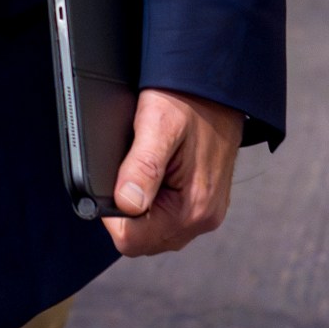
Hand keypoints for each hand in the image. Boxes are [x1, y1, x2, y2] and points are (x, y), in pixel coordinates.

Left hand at [104, 88, 241, 256]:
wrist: (218, 86)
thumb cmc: (189, 100)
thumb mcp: (158, 123)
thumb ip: (141, 166)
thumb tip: (125, 203)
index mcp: (193, 207)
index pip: (133, 240)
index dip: (111, 215)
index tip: (112, 183)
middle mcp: (203, 218)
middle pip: (142, 240)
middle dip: (126, 212)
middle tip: (129, 171)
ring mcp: (205, 212)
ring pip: (153, 231)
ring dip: (140, 207)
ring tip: (145, 168)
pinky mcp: (204, 202)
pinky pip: (167, 218)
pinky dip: (154, 201)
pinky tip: (155, 173)